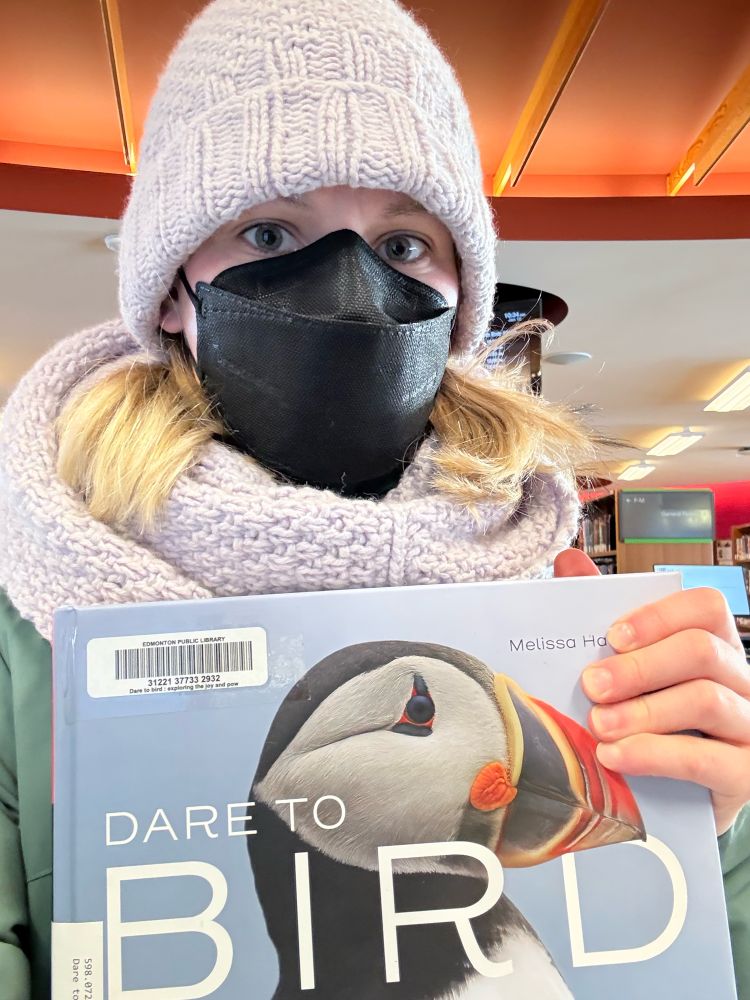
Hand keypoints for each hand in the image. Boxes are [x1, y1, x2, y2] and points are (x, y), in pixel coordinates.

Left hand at [554, 548, 749, 834]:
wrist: (674, 795)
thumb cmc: (649, 718)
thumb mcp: (627, 667)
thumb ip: (601, 613)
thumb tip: (569, 560)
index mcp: (717, 644)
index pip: (707, 608)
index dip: (659, 616)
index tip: (612, 635)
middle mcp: (742, 680)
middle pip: (703, 651)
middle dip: (640, 666)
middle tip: (591, 685)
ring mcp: (748, 728)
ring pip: (707, 700)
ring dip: (643, 712)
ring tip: (598, 725)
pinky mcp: (745, 775)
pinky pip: (706, 760)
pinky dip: (654, 755)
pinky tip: (615, 757)